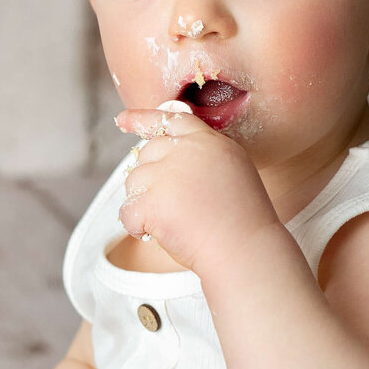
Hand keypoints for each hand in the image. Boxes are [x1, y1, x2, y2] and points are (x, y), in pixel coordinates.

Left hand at [115, 101, 282, 276]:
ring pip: (134, 181)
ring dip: (144, 204)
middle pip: (147, 153)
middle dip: (151, 180)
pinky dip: (137, 227)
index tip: (123, 121)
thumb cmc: (243, 221)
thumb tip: (170, 156)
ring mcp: (167, 174)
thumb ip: (204, 157)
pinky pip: (127, 211)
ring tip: (172, 222)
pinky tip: (158, 234)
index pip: (171, 119)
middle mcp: (187, 150)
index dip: (143, 119)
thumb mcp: (235, 171)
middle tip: (172, 206)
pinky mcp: (153, 201)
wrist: (245, 249)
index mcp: (210, 141)